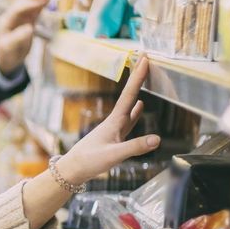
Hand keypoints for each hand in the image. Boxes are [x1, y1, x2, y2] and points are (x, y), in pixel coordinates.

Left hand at [0, 0, 49, 76]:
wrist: (9, 58)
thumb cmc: (8, 54)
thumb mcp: (11, 48)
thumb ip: (18, 38)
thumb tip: (29, 29)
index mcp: (6, 22)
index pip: (17, 9)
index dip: (28, 5)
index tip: (40, 3)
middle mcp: (12, 16)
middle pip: (22, 2)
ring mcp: (19, 17)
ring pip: (28, 3)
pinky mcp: (27, 19)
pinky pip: (33, 9)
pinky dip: (40, 4)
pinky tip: (47, 0)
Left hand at [57, 56, 159, 185]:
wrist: (72, 170)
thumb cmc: (89, 161)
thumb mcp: (114, 155)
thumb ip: (136, 147)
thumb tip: (157, 139)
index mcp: (114, 121)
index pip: (129, 94)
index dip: (138, 76)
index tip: (145, 59)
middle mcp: (114, 121)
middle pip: (129, 95)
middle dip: (138, 77)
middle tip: (145, 59)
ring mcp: (114, 129)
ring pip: (129, 106)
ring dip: (137, 92)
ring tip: (145, 79)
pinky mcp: (113, 137)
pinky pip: (128, 120)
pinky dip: (136, 112)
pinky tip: (139, 107)